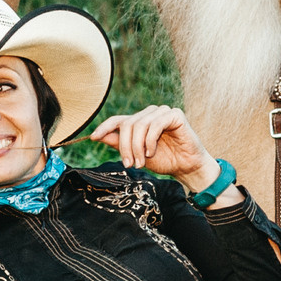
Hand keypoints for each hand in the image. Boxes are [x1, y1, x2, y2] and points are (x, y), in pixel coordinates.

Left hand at [89, 106, 227, 198]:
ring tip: (142, 162)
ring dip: (137, 147)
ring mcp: (162, 112)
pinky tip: (152, 152)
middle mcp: (149, 114)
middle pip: (127, 124)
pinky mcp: (174, 115)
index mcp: (139, 122)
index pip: (118, 120)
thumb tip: (98, 136)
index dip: (104, 127)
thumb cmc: (164, 160)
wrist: (186, 167)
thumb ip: (120, 144)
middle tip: (129, 164)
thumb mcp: (137, 155)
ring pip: (139, 125)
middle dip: (125, 147)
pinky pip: (155, 124)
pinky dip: (150, 141)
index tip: (93, 138)